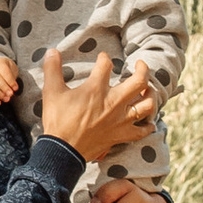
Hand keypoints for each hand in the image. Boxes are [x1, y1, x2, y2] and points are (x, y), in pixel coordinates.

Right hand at [39, 45, 160, 164]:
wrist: (62, 151)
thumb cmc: (58, 121)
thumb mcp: (51, 92)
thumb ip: (52, 69)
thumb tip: (52, 51)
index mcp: (96, 89)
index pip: (106, 64)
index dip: (104, 58)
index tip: (102, 59)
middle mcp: (113, 102)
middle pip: (140, 81)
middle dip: (143, 69)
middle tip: (140, 65)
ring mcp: (120, 120)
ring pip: (147, 105)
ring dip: (150, 95)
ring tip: (147, 90)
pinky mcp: (120, 135)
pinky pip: (142, 131)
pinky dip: (148, 126)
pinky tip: (149, 122)